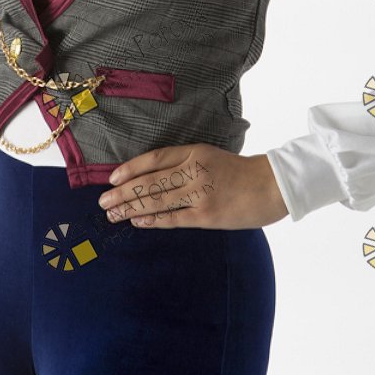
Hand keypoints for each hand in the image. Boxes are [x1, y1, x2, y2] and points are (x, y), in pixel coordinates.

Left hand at [97, 143, 289, 229]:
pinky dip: (152, 220)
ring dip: (131, 208)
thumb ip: (186, 163)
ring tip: (112, 214)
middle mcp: (194, 171)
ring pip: (156, 201)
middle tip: (103, 201)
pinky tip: (137, 222)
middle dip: (123, 192)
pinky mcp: (205, 216)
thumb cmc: (240, 172)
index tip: (112, 177)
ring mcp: (199, 194)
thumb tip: (153, 177)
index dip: (131, 168)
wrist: (271, 186)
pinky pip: (172, 218)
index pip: (154, 158)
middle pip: (149, 181)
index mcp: (194, 152)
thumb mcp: (211, 156)